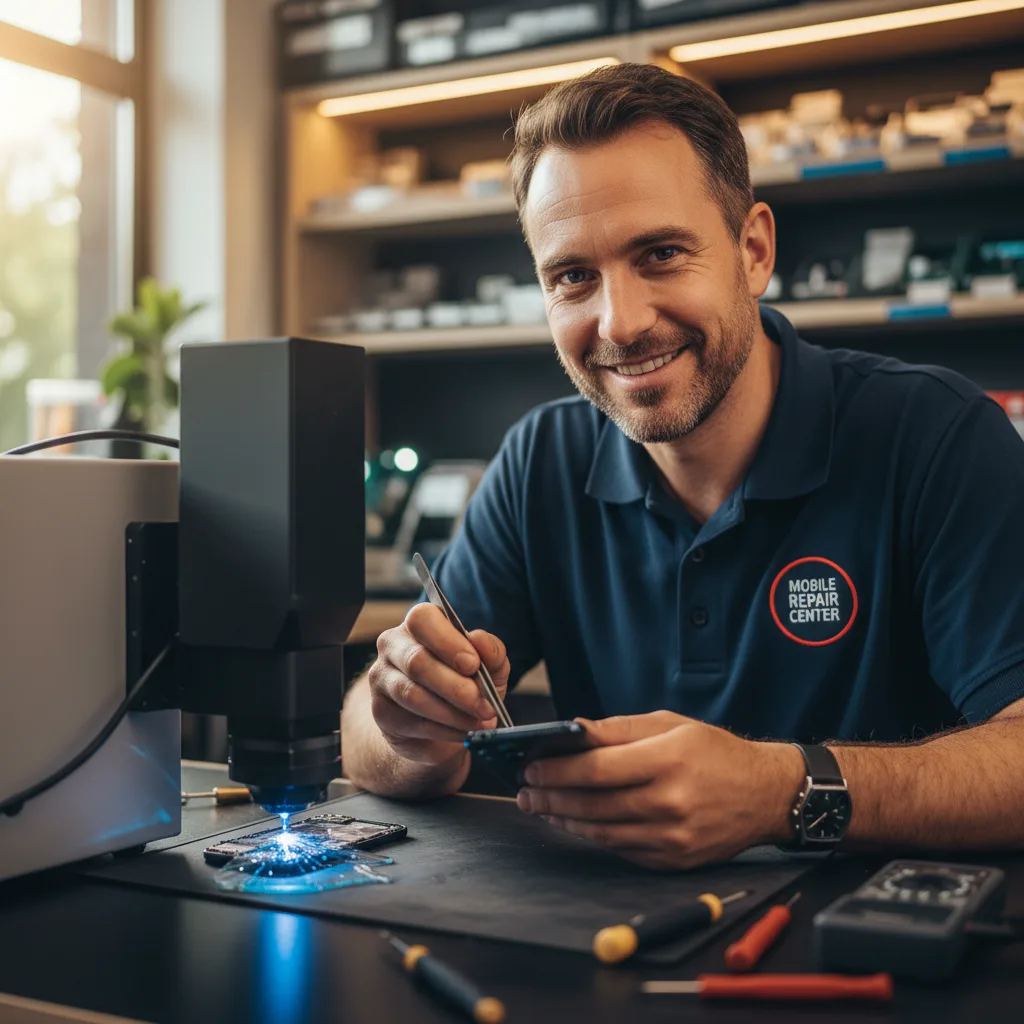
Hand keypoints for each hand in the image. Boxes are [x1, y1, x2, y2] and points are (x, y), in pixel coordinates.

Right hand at [369, 603, 509, 769]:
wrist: (441, 726)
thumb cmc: (465, 684)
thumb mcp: (489, 666)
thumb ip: (491, 651)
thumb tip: (479, 640)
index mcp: (421, 624)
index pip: (423, 620)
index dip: (448, 643)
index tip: (474, 665)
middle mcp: (394, 644)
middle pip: (416, 661)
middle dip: (456, 687)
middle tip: (484, 706)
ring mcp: (382, 677)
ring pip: (413, 694)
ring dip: (452, 713)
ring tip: (479, 722)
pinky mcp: (381, 711)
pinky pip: (412, 721)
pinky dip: (444, 729)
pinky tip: (464, 731)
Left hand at [516, 711, 804, 869]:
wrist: (766, 794)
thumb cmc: (716, 753)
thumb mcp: (670, 724)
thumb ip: (619, 729)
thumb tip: (574, 731)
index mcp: (668, 760)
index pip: (597, 769)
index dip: (557, 770)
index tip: (531, 766)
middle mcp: (670, 801)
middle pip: (593, 804)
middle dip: (550, 797)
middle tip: (526, 790)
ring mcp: (673, 836)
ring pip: (602, 832)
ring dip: (564, 820)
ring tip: (541, 806)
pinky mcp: (675, 860)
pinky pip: (622, 850)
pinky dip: (593, 836)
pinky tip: (575, 823)